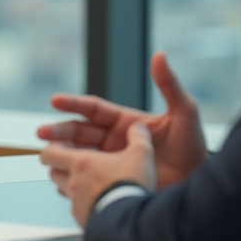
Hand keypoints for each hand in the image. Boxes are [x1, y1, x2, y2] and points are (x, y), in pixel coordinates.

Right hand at [37, 51, 207, 188]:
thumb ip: (169, 84)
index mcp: (126, 121)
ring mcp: (113, 161)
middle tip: (41, 134)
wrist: (198, 184)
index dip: (73, 104)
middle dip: (59, 131)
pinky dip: (72, 176)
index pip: (93, 109)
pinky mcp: (115, 181)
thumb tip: (159, 55)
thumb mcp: (184, 112)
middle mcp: (115, 140)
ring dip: (61, 153)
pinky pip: (88, 177)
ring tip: (45, 156)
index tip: (55, 101)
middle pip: (80, 132)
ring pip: (79, 154)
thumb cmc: (194, 148)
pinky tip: (58, 177)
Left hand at [40, 123, 154, 226]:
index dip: (50, 149)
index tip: (56, 147)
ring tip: (84, 183)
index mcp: (81, 163)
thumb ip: (139, 138)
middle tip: (69, 164)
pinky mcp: (82, 219)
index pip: (50, 153)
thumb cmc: (130, 186)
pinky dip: (82, 204)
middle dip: (59, 167)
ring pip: (63, 191)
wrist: (130, 220)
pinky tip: (96, 203)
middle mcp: (73, 182)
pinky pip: (76, 209)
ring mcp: (76, 202)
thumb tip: (140, 128)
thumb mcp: (140, 155)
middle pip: (53, 172)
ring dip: (69, 186)